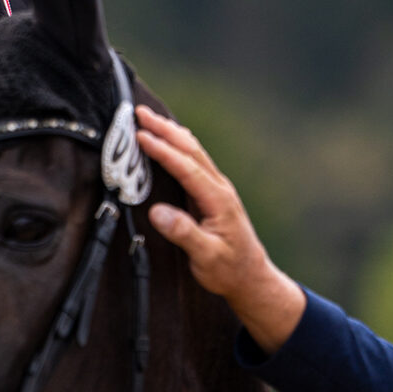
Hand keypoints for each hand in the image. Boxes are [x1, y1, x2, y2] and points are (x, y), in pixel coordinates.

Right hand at [135, 105, 305, 353]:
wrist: (252, 278)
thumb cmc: (229, 270)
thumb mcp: (206, 257)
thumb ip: (184, 233)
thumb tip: (158, 212)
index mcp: (218, 200)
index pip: (187, 168)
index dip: (163, 150)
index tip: (141, 136)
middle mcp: (220, 189)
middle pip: (191, 151)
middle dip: (165, 129)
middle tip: (140, 112)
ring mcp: (218, 190)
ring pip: (194, 152)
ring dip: (171, 133)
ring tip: (150, 118)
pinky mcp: (214, 194)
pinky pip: (195, 161)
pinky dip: (179, 145)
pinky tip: (172, 139)